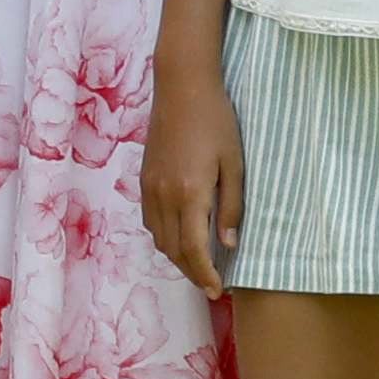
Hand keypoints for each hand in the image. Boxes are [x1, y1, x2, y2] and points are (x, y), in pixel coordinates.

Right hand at [140, 52, 244, 298]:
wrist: (182, 86)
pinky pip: (150, 221)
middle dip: (192, 273)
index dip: (206, 276)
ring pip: (159, 238)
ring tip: (199, 264)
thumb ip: (231, 207)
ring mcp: (150, 188)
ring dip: (177, 257)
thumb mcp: (235, 164)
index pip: (194, 251)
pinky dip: (164, 237)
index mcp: (191, 194)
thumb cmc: (217, 121)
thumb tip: (228, 245)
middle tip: (212, 284)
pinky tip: (180, 235)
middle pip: (174, 250)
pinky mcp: (144, 179)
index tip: (219, 291)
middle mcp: (165, 196)